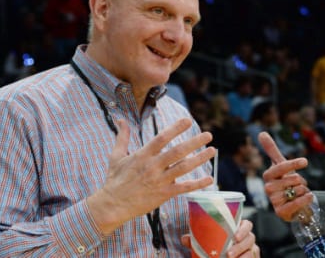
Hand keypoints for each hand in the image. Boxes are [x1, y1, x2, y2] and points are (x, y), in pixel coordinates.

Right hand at [88, 118, 215, 233]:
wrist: (112, 206)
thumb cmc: (114, 180)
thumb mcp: (116, 156)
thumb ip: (122, 137)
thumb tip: (121, 119)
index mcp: (142, 155)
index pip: (162, 138)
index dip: (175, 128)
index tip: (188, 121)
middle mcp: (152, 166)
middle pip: (177, 152)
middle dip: (194, 142)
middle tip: (208, 134)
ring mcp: (159, 181)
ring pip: (183, 168)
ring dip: (199, 159)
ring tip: (213, 150)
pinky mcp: (163, 194)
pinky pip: (183, 188)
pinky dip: (197, 184)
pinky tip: (209, 179)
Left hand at [181, 219, 259, 257]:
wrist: (223, 255)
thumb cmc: (218, 245)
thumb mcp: (208, 242)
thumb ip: (198, 240)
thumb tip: (184, 239)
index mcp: (239, 229)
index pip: (247, 224)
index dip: (244, 229)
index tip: (235, 236)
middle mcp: (248, 238)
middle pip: (250, 238)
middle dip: (240, 246)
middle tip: (229, 254)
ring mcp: (251, 249)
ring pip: (251, 251)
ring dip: (243, 256)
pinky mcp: (253, 257)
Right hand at [258, 131, 311, 220]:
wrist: (295, 203)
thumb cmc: (287, 182)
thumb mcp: (282, 165)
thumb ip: (272, 150)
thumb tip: (261, 132)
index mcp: (268, 176)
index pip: (280, 167)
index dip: (293, 163)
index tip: (305, 162)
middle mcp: (268, 188)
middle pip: (292, 179)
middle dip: (301, 181)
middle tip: (298, 185)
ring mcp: (273, 201)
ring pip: (296, 190)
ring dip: (304, 190)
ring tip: (300, 193)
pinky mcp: (281, 212)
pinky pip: (295, 204)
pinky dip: (305, 200)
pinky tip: (308, 198)